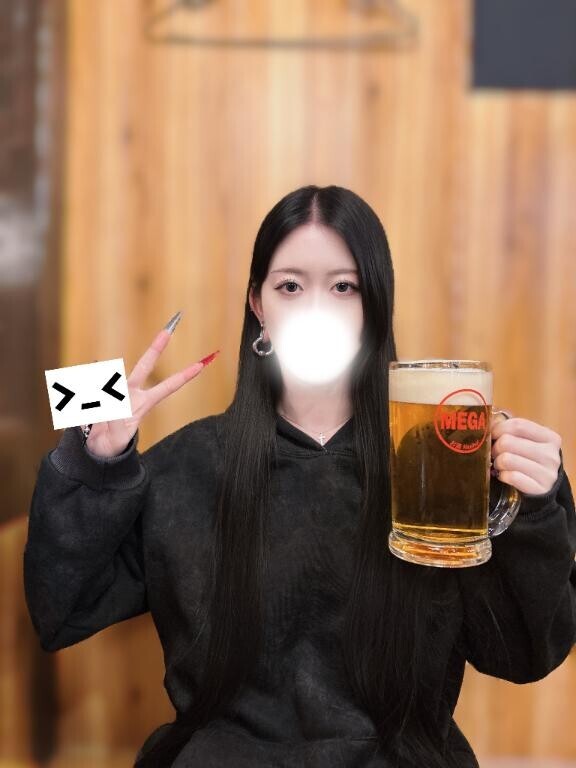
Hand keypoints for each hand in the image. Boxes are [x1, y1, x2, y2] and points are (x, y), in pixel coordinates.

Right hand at [84, 327, 217, 457]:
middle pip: (145, 366)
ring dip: (99, 394)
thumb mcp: (119, 436)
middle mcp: (132, 392)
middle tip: (168, 330)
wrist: (97, 448)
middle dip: (156, 348)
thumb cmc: (113, 444)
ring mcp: (114, 390)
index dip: (184, 376)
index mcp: (144, 404)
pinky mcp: (96, 390)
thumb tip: (113, 397)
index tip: (202, 365)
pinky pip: (89, 389)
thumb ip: (117, 417)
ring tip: (98, 420)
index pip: (168, 387)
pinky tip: (86, 412)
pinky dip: (85, 401)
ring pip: (108, 378)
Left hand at [491, 412, 561, 495]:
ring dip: (498, 463)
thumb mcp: (527, 441)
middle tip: (495, 454)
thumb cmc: (530, 459)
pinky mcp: (539, 488)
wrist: (543, 487)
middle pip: (507, 442)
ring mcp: (547, 473)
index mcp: (550, 437)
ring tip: (501, 465)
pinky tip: (505, 476)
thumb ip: (511, 429)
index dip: (499, 428)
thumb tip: (488, 421)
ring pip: (506, 459)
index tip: (492, 435)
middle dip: (495, 448)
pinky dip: (503, 476)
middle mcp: (551, 455)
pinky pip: (510, 477)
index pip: (518, 425)